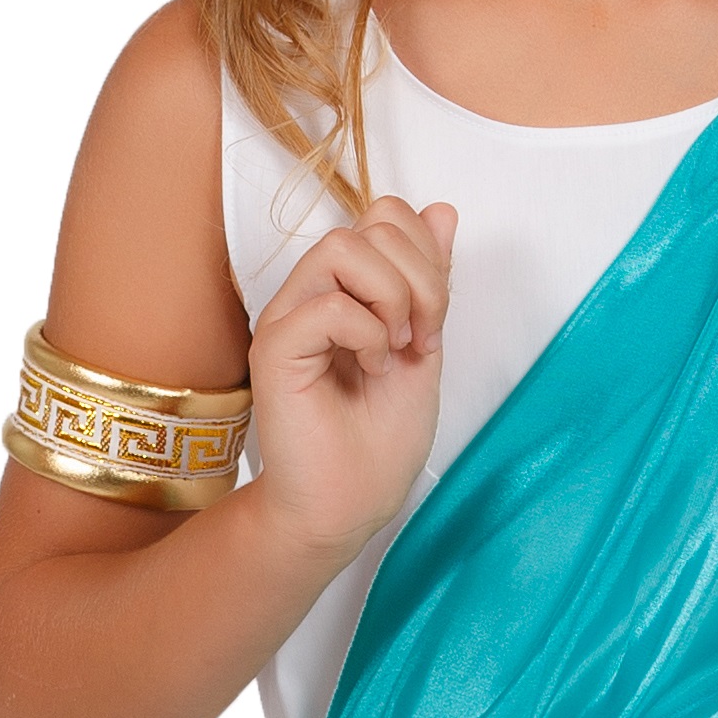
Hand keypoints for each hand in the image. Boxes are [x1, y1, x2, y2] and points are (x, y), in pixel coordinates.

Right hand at [244, 193, 456, 569]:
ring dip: (392, 299)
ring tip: (394, 351)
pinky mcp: (275, 348)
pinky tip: (370, 371)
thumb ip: (430, 282)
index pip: (386, 216)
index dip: (426, 256)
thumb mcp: (425, 346)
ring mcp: (290, 317)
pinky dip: (366, 336)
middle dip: (420, 279)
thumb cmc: (378, 441)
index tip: (433, 327)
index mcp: (348, 289)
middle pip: (371, 225)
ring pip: (343, 247)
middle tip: (420, 342)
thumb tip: (443, 211)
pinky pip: (327, 305)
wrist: (348, 506)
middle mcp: (313, 293)